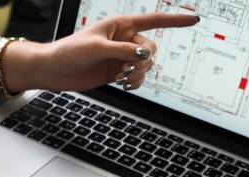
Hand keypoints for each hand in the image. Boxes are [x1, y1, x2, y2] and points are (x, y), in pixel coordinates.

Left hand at [24, 13, 198, 91]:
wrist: (54, 70)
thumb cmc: (69, 51)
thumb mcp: (96, 48)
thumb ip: (123, 51)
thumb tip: (145, 55)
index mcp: (121, 25)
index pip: (154, 20)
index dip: (175, 20)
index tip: (194, 19)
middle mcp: (124, 40)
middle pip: (151, 48)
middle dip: (142, 61)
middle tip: (125, 70)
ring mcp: (121, 57)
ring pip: (146, 65)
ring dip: (138, 74)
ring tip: (120, 78)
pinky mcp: (117, 72)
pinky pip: (137, 78)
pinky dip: (135, 83)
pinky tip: (125, 85)